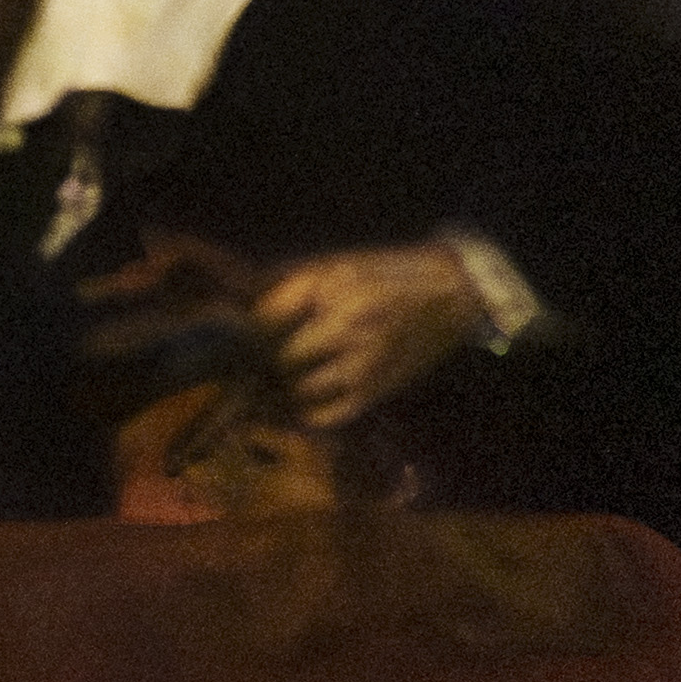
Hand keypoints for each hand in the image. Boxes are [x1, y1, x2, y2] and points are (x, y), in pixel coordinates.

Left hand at [249, 240, 495, 427]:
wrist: (451, 295)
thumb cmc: (386, 275)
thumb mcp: (336, 266)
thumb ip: (286, 287)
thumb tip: (234, 306)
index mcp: (334, 289)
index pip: (266, 320)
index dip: (241, 332)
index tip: (230, 338)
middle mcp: (349, 328)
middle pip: (278, 358)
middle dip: (257, 362)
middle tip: (244, 363)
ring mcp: (364, 364)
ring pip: (298, 390)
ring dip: (276, 389)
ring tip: (265, 383)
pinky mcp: (376, 391)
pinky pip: (327, 415)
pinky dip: (303, 414)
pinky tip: (293, 403)